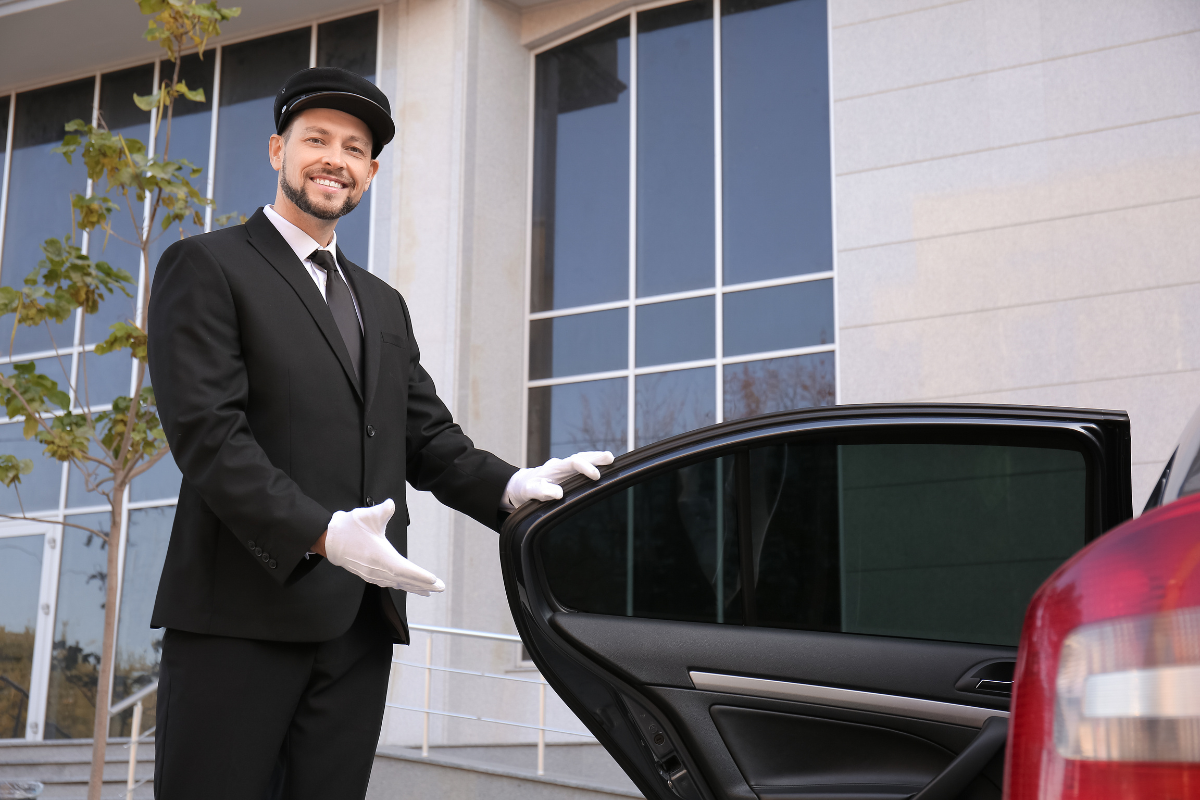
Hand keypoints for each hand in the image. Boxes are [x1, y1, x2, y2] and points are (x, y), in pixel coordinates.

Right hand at [323, 498, 444, 595]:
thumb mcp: (367, 515)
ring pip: (397, 583)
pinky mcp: (369, 574)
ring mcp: (373, 574)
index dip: (420, 576)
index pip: (404, 569)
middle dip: (424, 585)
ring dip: (414, 586)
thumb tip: (391, 504)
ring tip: (429, 590)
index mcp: (379, 557)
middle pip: (404, 580)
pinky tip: (409, 586)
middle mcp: (377, 569)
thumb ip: (383, 510)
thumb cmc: (348, 527)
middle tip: (440, 588)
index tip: (434, 581)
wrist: (328, 539)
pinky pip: (390, 583)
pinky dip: (402, 585)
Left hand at [502, 451, 613, 508]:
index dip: (585, 467)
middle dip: (596, 457)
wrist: (523, 484)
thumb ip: (541, 491)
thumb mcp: (529, 492)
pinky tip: (606, 468)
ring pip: (584, 459)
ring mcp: (567, 469)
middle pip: (582, 457)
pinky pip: (584, 466)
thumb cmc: (526, 488)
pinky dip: (595, 465)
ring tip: (611, 459)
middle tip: (609, 458)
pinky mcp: (570, 474)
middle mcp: (562, 465)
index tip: (595, 476)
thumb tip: (558, 493)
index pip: (572, 462)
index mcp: (554, 468)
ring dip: (597, 459)